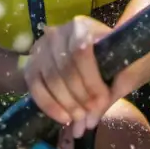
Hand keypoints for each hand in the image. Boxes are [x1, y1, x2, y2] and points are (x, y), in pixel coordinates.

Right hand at [23, 16, 113, 137]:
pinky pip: (35, 87)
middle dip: (79, 97)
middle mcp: (58, 32)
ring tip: (79, 119)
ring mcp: (41, 48)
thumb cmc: (111, 61)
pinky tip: (63, 118)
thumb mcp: (118, 72)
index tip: (102, 102)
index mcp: (81, 26)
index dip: (91, 81)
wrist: (92, 55)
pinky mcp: (31, 64)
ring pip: (51, 79)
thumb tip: (89, 122)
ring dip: (66, 104)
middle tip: (89, 116)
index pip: (82, 52)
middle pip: (65, 69)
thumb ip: (107, 93)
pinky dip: (49, 105)